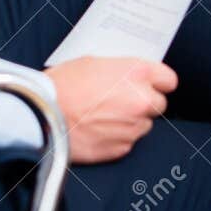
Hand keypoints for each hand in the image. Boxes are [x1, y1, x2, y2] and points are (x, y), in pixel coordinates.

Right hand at [45, 57, 176, 163]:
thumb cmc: (62, 85)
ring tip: (104, 116)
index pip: (169, 80)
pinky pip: (127, 141)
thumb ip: (121, 71)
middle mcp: (141, 100)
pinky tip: (98, 129)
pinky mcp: (121, 148)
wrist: (42, 114)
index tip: (153, 85)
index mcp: (137, 74)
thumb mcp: (94, 63)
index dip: (159, 83)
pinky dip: (117, 137)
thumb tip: (129, 77)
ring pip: (143, 125)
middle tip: (122, 101)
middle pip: (159, 104)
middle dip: (144, 103)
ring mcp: (132, 127)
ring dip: (130, 121)